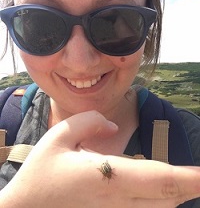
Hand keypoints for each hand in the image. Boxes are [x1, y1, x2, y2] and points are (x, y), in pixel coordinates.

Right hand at [0, 110, 199, 207]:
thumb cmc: (40, 175)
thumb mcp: (59, 136)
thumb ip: (89, 121)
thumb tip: (112, 126)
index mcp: (107, 177)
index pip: (160, 178)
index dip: (189, 177)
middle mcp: (118, 203)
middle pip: (168, 198)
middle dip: (188, 185)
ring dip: (174, 193)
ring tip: (185, 179)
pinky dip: (158, 202)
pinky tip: (160, 191)